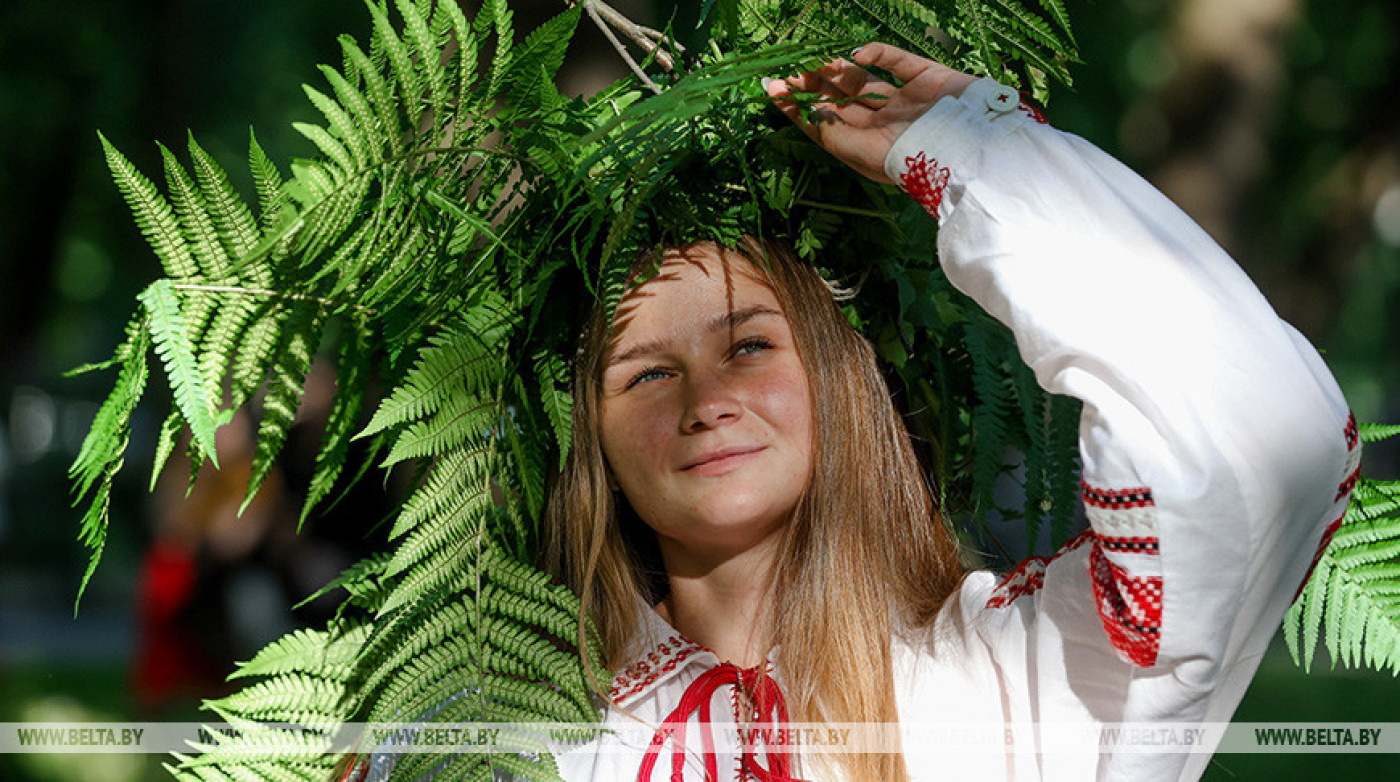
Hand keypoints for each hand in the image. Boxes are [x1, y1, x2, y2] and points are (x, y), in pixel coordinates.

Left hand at [765, 43, 975, 184]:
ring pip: (864, 79)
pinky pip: (898, 60)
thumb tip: (809, 114)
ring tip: (817, 61)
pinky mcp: (927, 78)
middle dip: (814, 85)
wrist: (973, 151)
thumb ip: (833, 136)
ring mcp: (907, 100)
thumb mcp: (864, 155)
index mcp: (869, 148)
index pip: (826, 125)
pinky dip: (877, 53)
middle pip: (841, 100)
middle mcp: (885, 125)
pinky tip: (858, 54)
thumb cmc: (916, 163)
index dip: (798, 108)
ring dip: (838, 69)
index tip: (772, 90)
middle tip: (789, 70)